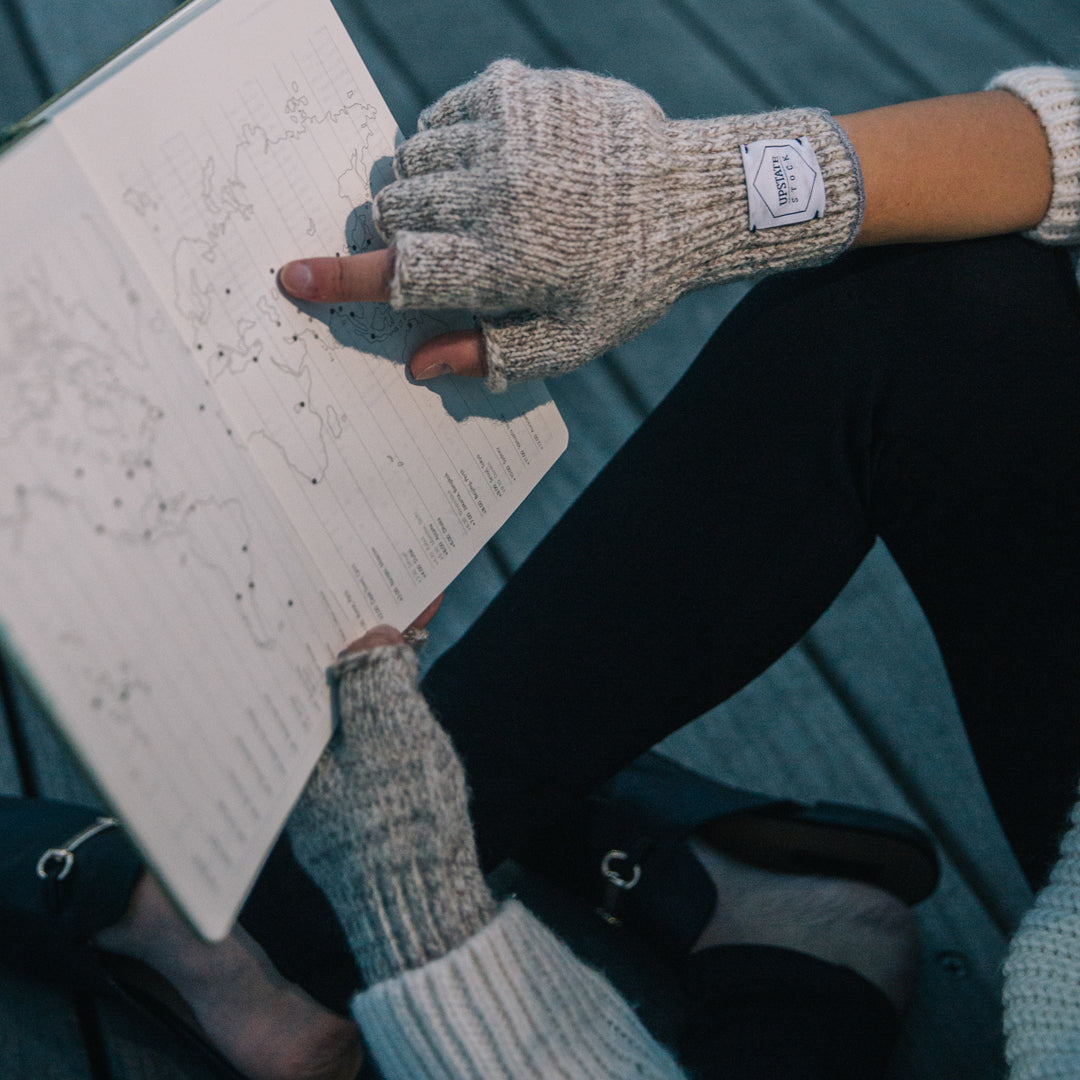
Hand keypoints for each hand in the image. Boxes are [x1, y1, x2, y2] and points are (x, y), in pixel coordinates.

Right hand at [281, 60, 862, 391]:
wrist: (687, 194)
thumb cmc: (627, 280)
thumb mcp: (571, 339)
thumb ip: (490, 354)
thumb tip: (418, 366)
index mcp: (506, 263)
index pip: (400, 273)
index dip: (341, 280)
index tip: (292, 278)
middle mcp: (496, 193)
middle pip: (393, 211)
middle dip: (397, 236)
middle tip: (437, 249)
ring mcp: (504, 133)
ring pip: (409, 159)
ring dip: (420, 189)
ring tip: (468, 207)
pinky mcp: (515, 90)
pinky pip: (439, 115)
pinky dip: (444, 143)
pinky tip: (486, 164)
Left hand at [288, 586, 493, 985]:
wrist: (426, 906)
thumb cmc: (402, 823)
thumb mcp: (395, 737)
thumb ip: (381, 681)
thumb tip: (373, 635)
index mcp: (296, 744)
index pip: (303, 665)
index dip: (332, 621)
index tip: (356, 583)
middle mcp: (303, 759)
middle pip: (322, 679)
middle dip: (356, 635)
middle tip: (388, 590)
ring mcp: (332, 775)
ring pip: (348, 700)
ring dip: (377, 660)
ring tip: (407, 613)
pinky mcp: (360, 787)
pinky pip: (368, 725)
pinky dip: (389, 694)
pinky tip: (408, 666)